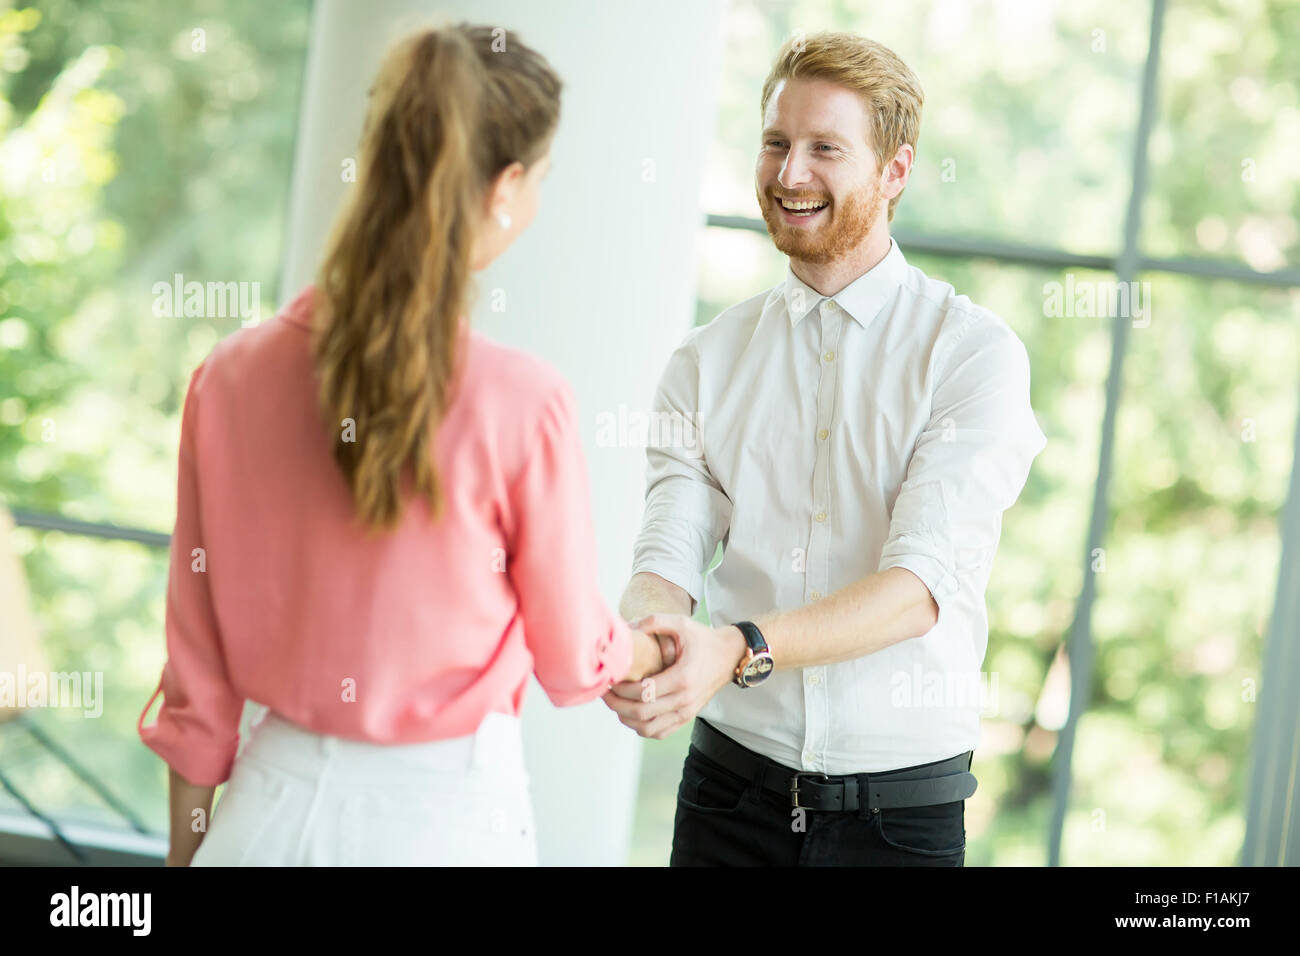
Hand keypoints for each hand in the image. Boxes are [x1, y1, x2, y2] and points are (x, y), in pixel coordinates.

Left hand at [602, 614, 744, 739]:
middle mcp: (684, 700)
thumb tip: (629, 626)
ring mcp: (686, 712)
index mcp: (682, 678)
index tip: (610, 679)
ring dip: (626, 719)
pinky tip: (631, 713)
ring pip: (648, 728)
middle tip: (605, 692)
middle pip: (641, 713)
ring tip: (616, 704)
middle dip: (617, 705)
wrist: (729, 656)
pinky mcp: (686, 718)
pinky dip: (641, 728)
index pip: (644, 692)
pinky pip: (658, 732)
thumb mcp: (682, 623)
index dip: (622, 689)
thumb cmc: (703, 639)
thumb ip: (656, 621)